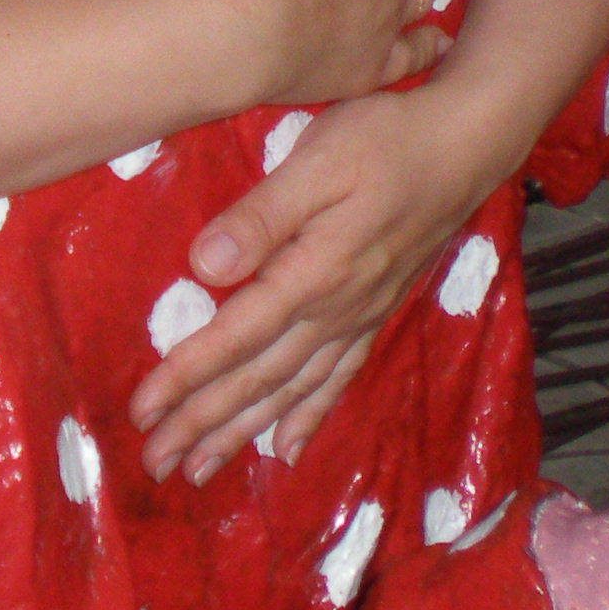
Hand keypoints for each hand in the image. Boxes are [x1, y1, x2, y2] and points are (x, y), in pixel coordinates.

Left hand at [128, 81, 496, 485]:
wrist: (466, 144)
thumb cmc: (385, 140)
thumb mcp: (317, 160)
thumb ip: (260, 217)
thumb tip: (203, 268)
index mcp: (312, 274)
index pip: (234, 338)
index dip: (185, 377)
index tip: (142, 411)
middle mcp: (334, 311)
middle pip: (257, 378)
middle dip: (202, 423)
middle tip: (156, 465)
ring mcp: (358, 317)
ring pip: (291, 390)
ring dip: (242, 432)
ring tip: (202, 469)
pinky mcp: (376, 313)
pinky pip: (337, 380)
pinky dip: (308, 418)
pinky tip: (285, 449)